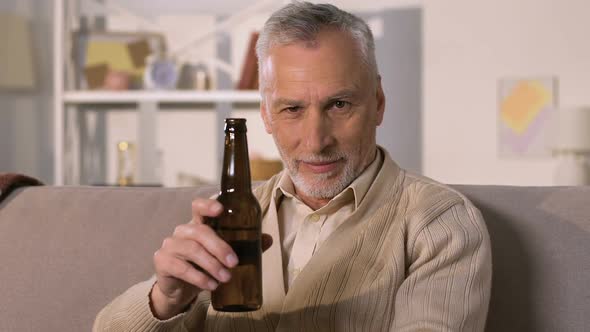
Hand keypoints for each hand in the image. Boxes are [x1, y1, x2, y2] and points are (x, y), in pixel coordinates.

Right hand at [150, 198, 271, 318]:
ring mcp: (170, 245)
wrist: (180, 289)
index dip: (208, 205)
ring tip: (226, 278)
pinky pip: (181, 268)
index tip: (220, 210)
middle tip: (234, 263)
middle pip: (200, 232)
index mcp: (197, 224)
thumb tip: (267, 239)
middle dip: (220, 247)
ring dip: (212, 265)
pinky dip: (199, 277)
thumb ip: (245, 245)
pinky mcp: (162, 261)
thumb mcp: (223, 255)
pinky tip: (210, 285)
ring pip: (192, 250)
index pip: (198, 207)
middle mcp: (182, 231)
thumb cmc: (203, 265)